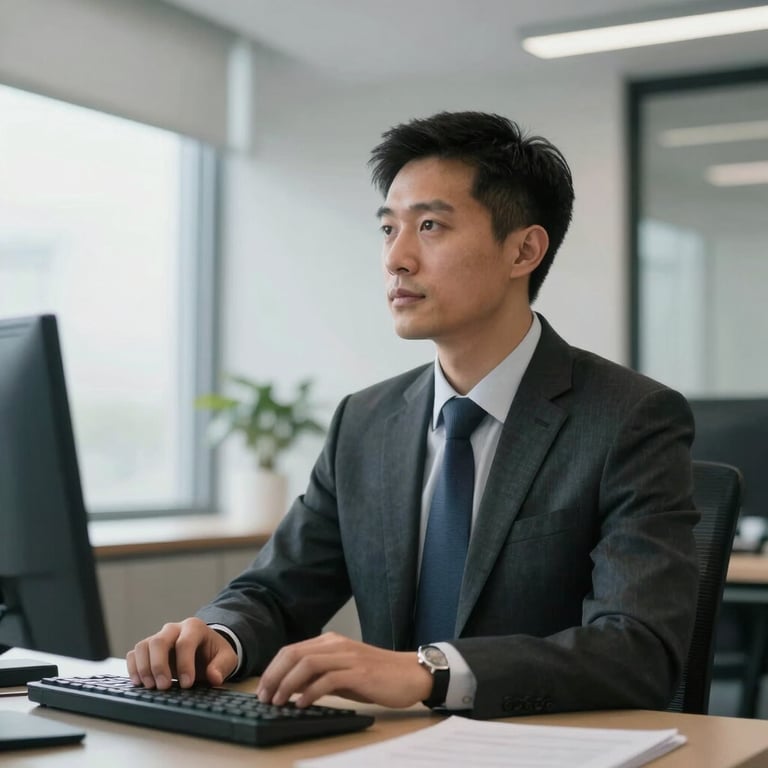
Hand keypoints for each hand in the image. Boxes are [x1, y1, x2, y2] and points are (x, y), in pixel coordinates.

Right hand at [126, 617, 237, 689]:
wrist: (204, 649)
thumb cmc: (214, 653)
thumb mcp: (227, 658)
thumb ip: (222, 666)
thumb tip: (213, 677)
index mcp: (194, 627)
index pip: (185, 642)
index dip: (185, 664)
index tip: (187, 684)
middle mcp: (173, 629)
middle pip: (159, 641)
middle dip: (159, 666)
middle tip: (164, 686)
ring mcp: (158, 637)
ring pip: (143, 646)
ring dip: (144, 668)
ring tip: (151, 687)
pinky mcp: (148, 648)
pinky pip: (134, 653)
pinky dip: (133, 667)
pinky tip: (139, 683)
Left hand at [256, 632, 432, 708]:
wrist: (411, 674)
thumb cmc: (377, 676)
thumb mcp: (343, 675)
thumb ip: (319, 677)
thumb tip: (292, 688)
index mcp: (331, 642)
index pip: (292, 650)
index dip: (273, 669)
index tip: (263, 689)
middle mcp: (337, 645)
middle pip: (295, 654)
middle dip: (274, 676)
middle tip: (264, 697)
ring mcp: (348, 657)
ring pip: (307, 663)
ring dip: (288, 684)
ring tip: (279, 702)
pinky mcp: (359, 672)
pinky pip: (328, 679)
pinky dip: (311, 692)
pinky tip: (302, 704)